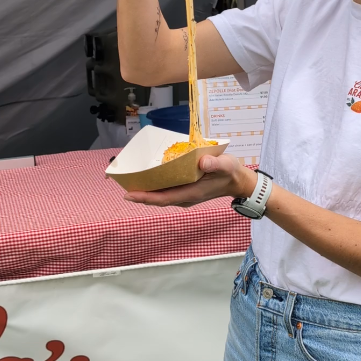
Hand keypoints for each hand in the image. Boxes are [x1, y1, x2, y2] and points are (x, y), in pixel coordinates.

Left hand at [124, 153, 256, 207]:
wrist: (238, 181)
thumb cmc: (231, 173)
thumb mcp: (226, 165)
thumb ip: (215, 164)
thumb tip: (201, 162)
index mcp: (190, 193)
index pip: (163, 198)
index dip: (145, 197)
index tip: (128, 194)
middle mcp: (185, 196)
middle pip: (158, 198)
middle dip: (140, 193)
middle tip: (121, 184)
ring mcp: (185, 194)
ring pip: (161, 195)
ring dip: (146, 190)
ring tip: (130, 180)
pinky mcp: (186, 189)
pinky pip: (166, 190)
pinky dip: (155, 186)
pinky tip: (148, 177)